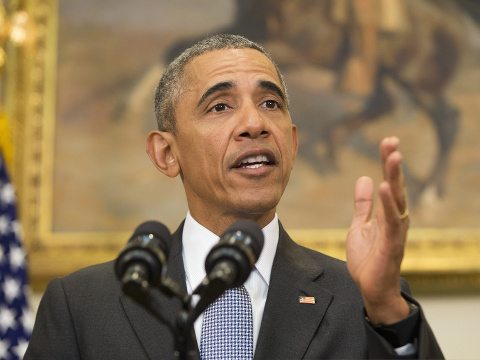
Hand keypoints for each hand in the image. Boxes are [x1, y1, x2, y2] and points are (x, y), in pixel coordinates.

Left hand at [346, 137, 409, 324]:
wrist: (371, 287)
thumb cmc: (369, 258)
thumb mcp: (360, 225)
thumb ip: (363, 204)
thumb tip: (364, 179)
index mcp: (387, 213)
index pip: (389, 182)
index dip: (388, 163)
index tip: (388, 142)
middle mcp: (394, 218)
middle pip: (396, 186)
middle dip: (393, 164)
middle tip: (392, 141)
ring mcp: (394, 231)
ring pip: (397, 200)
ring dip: (395, 177)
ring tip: (393, 156)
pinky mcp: (391, 244)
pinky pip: (391, 221)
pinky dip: (389, 204)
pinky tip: (386, 187)